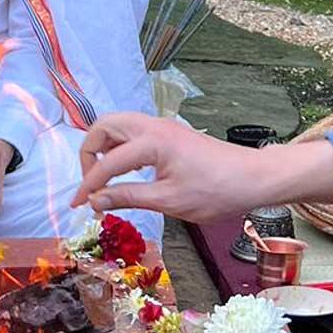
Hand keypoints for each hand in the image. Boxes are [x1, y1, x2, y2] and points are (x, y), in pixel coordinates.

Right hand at [71, 111, 332, 222]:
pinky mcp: (168, 133)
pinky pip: (131, 133)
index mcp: (151, 142)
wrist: (254, 178)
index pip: (106, 162)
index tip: (78, 206)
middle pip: (103, 126)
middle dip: (89, 153)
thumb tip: (95, 201)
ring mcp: (160, 127)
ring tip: (103, 178)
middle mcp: (152, 126)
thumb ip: (128, 197)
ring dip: (103, 148)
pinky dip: (118, 148)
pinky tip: (124, 173)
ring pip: (116, 126)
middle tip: (91, 184)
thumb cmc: (216, 191)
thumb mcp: (169, 200)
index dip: (88, 185)